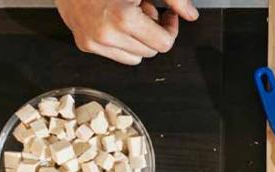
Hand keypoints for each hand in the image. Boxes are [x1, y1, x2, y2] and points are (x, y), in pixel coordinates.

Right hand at [56, 0, 198, 64]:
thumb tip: (190, 15)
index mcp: (123, 18)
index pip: (163, 44)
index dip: (170, 28)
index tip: (167, 15)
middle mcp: (105, 34)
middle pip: (150, 52)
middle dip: (153, 32)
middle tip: (145, 9)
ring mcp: (92, 41)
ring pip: (134, 58)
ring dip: (138, 40)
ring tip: (129, 14)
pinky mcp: (84, 44)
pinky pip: (116, 56)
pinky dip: (122, 42)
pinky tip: (116, 21)